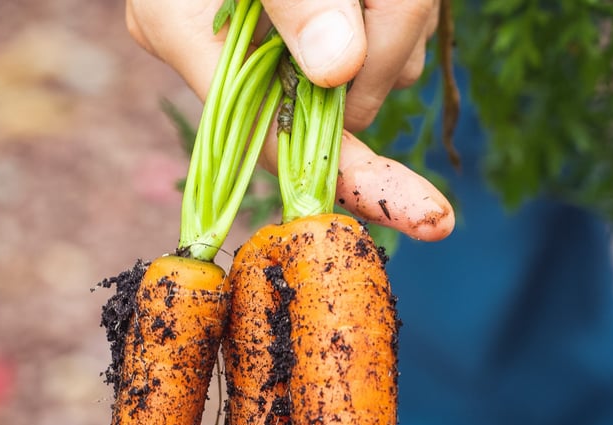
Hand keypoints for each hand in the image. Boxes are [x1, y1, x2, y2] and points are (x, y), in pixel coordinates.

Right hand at [126, 0, 453, 240]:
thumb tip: (338, 71)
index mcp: (185, 33)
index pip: (278, 143)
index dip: (356, 180)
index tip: (427, 216)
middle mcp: (228, 51)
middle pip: (342, 104)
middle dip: (389, 47)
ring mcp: (275, 39)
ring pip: (377, 68)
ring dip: (401, 15)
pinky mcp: (317, 22)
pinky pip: (386, 38)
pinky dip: (400, 7)